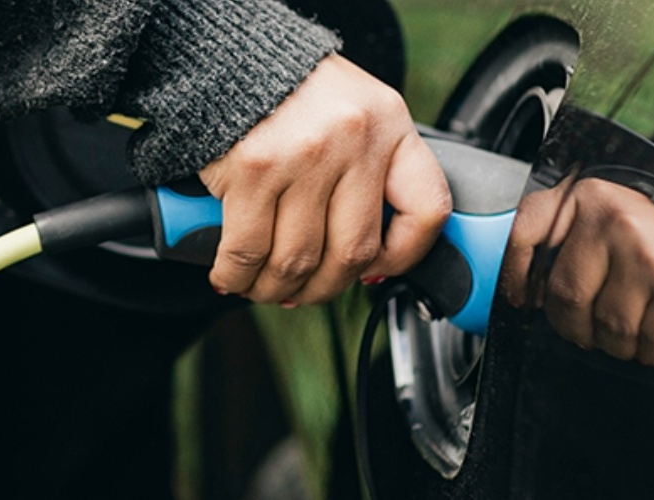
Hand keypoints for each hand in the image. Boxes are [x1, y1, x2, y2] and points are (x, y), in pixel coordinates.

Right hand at [198, 54, 450, 305]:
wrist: (226, 57)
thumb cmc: (289, 91)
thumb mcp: (354, 112)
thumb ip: (369, 169)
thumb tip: (367, 257)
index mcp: (389, 124)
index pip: (427, 208)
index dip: (404, 256)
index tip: (376, 271)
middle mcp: (354, 141)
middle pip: (353, 251)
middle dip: (325, 288)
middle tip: (304, 292)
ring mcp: (303, 157)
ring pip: (297, 259)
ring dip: (276, 289)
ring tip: (263, 287)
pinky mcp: (252, 171)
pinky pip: (248, 249)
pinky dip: (236, 275)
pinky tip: (229, 275)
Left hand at [498, 179, 653, 366]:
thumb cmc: (647, 235)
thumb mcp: (598, 218)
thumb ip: (557, 240)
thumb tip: (527, 294)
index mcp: (585, 198)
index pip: (525, 232)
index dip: (516, 272)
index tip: (522, 297)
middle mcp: (614, 221)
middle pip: (565, 296)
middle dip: (574, 325)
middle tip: (586, 326)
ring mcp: (647, 255)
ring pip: (607, 327)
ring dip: (614, 342)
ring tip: (625, 327)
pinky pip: (649, 344)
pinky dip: (649, 352)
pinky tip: (653, 335)